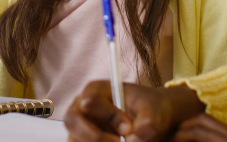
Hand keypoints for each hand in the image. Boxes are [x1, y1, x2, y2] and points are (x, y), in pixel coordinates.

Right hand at [65, 81, 203, 141]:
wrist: (151, 120)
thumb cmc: (149, 108)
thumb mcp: (153, 109)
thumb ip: (148, 120)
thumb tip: (137, 134)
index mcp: (95, 90)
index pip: (90, 101)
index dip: (109, 116)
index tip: (128, 128)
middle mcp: (80, 106)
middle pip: (72, 121)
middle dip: (94, 136)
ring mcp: (79, 125)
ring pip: (75, 139)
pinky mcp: (82, 139)